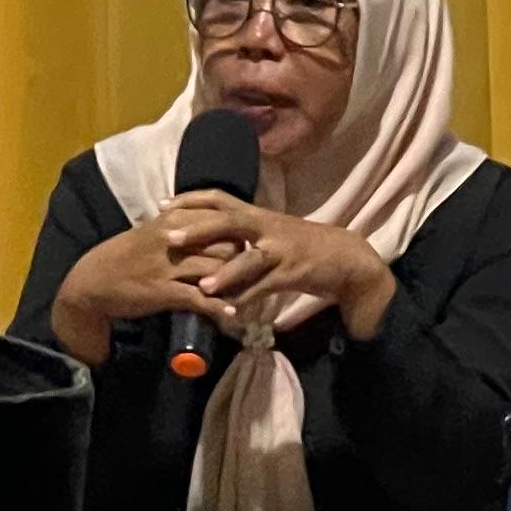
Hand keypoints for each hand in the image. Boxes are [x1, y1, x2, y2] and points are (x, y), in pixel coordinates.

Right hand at [53, 212, 249, 363]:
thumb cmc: (122, 257)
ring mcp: (170, 266)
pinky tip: (232, 315)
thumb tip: (203, 221)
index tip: (250, 244)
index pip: (217, 219)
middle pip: (225, 243)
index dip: (237, 232)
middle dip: (243, 258)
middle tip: (257, 272)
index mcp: (172, 221)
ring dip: (237, 284)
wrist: (92, 282)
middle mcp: (174, 239)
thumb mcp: (149, 233)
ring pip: (217, 269)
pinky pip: (200, 298)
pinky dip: (218, 307)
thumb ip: (177, 225)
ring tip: (253, 294)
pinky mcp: (165, 291)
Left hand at [156, 197, 396, 336]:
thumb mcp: (272, 232)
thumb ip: (244, 232)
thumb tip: (210, 232)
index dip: (191, 198)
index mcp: (259, 214)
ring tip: (203, 287)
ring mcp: (281, 250)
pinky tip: (232, 313)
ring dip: (225, 273)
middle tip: (168, 238)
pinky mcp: (293, 273)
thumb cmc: (303, 246)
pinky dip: (248, 301)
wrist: (347, 258)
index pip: (220, 197)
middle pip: (228, 221)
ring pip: (249, 259)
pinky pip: (267, 288)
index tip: (164, 203)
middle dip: (197, 229)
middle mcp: (267, 227)